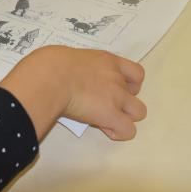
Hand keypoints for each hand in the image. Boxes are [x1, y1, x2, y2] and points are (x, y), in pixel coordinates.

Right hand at [0, 45, 145, 140]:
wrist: (51, 76)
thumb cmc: (52, 65)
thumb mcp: (72, 59)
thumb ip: (81, 67)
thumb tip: (70, 75)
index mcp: (108, 60)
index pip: (136, 73)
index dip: (128, 83)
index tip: (111, 88)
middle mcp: (117, 77)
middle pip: (137, 92)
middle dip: (125, 100)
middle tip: (105, 105)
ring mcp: (117, 96)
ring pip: (139, 112)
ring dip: (125, 116)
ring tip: (107, 119)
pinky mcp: (111, 115)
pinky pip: (128, 130)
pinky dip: (118, 132)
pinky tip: (103, 128)